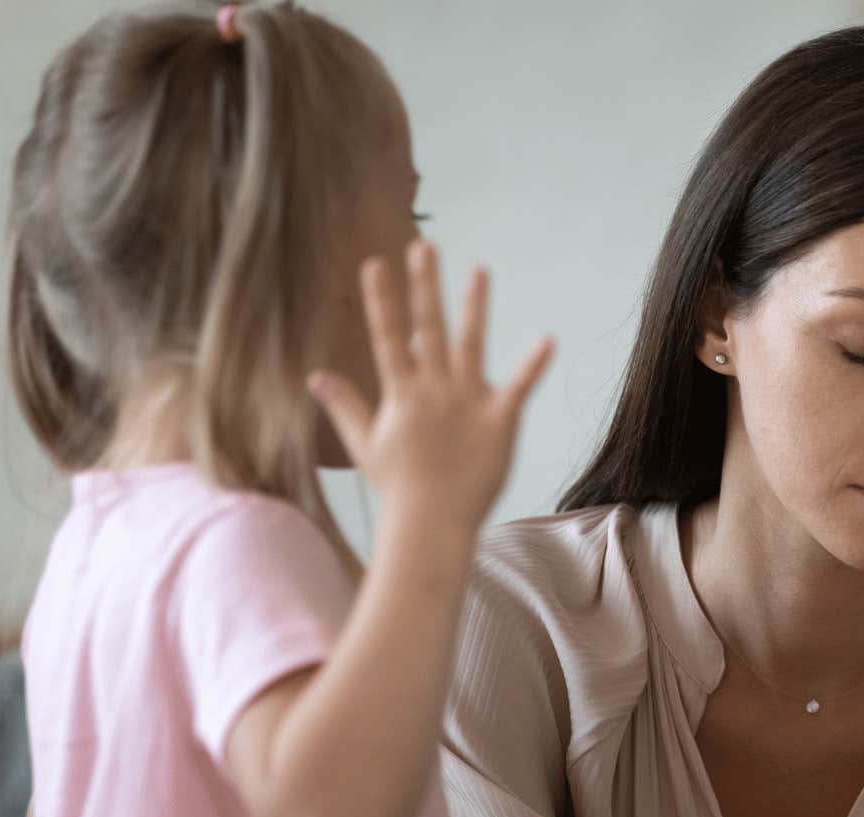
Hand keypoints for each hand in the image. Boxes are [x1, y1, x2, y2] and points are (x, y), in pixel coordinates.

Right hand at [309, 240, 553, 528]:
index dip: (382, 300)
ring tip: (479, 270)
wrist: (432, 524)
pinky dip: (533, 365)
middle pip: (428, 329)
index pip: (388, 337)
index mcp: (402, 394)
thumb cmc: (400, 488)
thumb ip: (345, 405)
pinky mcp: (499, 421)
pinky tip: (548, 339)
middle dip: (425, 286)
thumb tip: (315, 376)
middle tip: (424, 245)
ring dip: (474, 307)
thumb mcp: (365, 444)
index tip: (376, 263)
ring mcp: (467, 403)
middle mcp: (433, 391)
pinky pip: (519, 387)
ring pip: (471, 345)